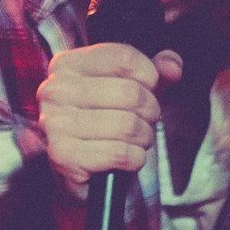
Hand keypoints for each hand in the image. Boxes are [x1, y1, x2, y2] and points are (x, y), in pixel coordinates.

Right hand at [34, 43, 183, 201]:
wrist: (79, 172)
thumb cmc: (103, 124)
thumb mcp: (129, 89)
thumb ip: (153, 72)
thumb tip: (173, 66)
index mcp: (67, 65)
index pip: (124, 57)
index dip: (149, 77)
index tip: (147, 90)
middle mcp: (56, 90)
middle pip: (130, 93)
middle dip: (149, 112)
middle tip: (143, 122)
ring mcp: (56, 123)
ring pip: (128, 125)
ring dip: (143, 138)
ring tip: (134, 141)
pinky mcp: (63, 156)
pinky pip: (121, 153)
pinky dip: (134, 159)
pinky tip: (125, 159)